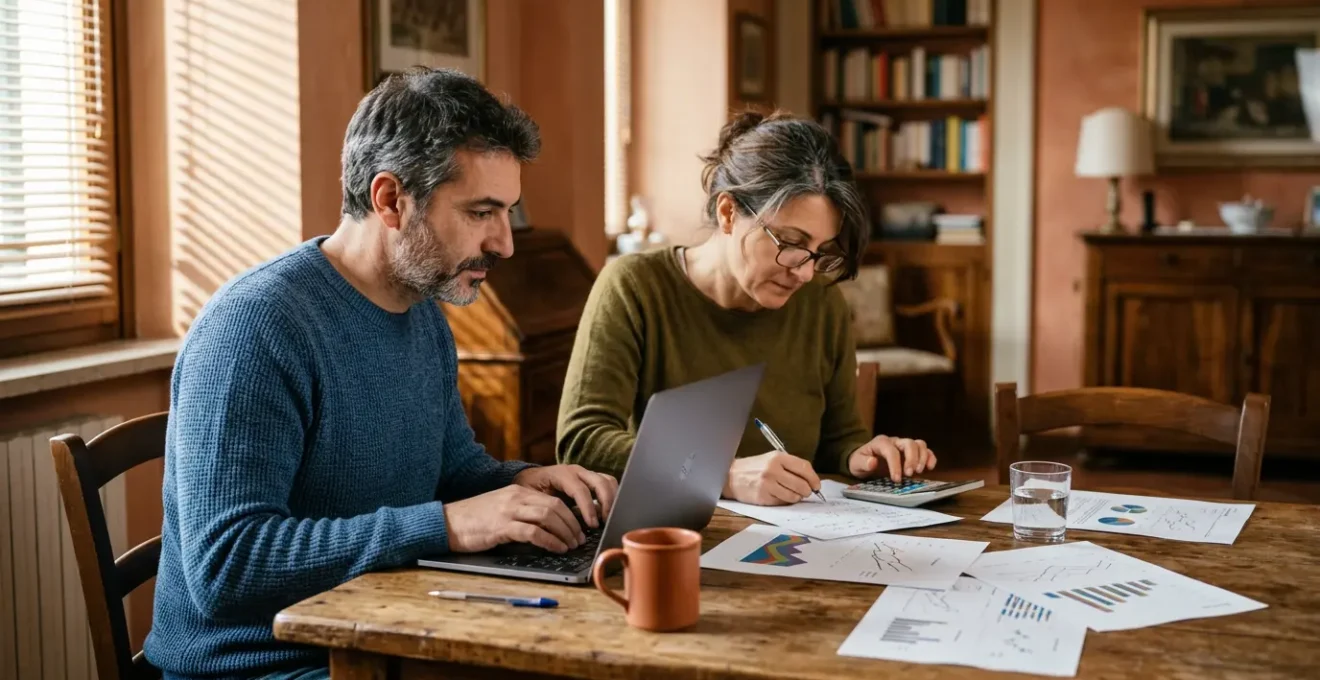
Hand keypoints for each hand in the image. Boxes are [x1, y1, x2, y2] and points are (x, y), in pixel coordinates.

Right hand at [443, 484, 584, 553]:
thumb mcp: (501, 508)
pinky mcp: (501, 527)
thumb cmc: (474, 520)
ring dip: (564, 533)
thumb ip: (522, 512)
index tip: (578, 529)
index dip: (570, 515)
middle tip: (579, 540)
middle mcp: (515, 497)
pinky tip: (556, 548)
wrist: (446, 522)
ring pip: (547, 517)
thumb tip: (548, 527)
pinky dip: (549, 541)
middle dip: (572, 524)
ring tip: (571, 545)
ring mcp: (508, 511)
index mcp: (517, 491)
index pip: (553, 499)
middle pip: (555, 507)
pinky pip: (533, 532)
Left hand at [511, 464, 618, 528]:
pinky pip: (608, 484)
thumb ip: (545, 506)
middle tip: (605, 522)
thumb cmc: (530, 488)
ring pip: (608, 481)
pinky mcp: (591, 479)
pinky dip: (612, 497)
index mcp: (562, 473)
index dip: (588, 508)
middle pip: (600, 482)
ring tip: (607, 519)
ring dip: (612, 500)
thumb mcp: (532, 497)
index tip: (592, 525)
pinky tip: (607, 513)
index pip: (580, 489)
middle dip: (606, 503)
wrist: (530, 478)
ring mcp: (586, 473)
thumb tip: (558, 523)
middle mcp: (577, 471)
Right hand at [723, 451, 821, 505]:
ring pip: (794, 496)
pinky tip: (779, 495)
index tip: (817, 485)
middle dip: (807, 491)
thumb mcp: (772, 459)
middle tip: (806, 491)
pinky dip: (785, 501)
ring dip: (797, 497)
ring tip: (792, 493)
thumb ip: (791, 467)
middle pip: (802, 484)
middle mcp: (773, 470)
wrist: (731, 476)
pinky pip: (783, 502)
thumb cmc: (755, 468)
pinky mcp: (763, 497)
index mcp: (778, 457)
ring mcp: (768, 484)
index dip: (814, 478)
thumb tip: (811, 480)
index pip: (804, 468)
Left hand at [848, 436, 936, 481]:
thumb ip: (863, 463)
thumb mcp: (856, 464)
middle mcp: (894, 441)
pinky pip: (925, 450)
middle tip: (909, 474)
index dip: (895, 465)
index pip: (891, 450)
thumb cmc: (860, 461)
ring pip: (919, 444)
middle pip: (909, 444)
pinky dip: (930, 457)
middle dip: (911, 459)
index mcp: (880, 442)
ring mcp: (904, 445)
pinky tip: (930, 467)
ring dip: (922, 457)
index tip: (896, 479)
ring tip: (919, 471)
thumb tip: (873, 462)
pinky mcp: (911, 452)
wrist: (863, 460)